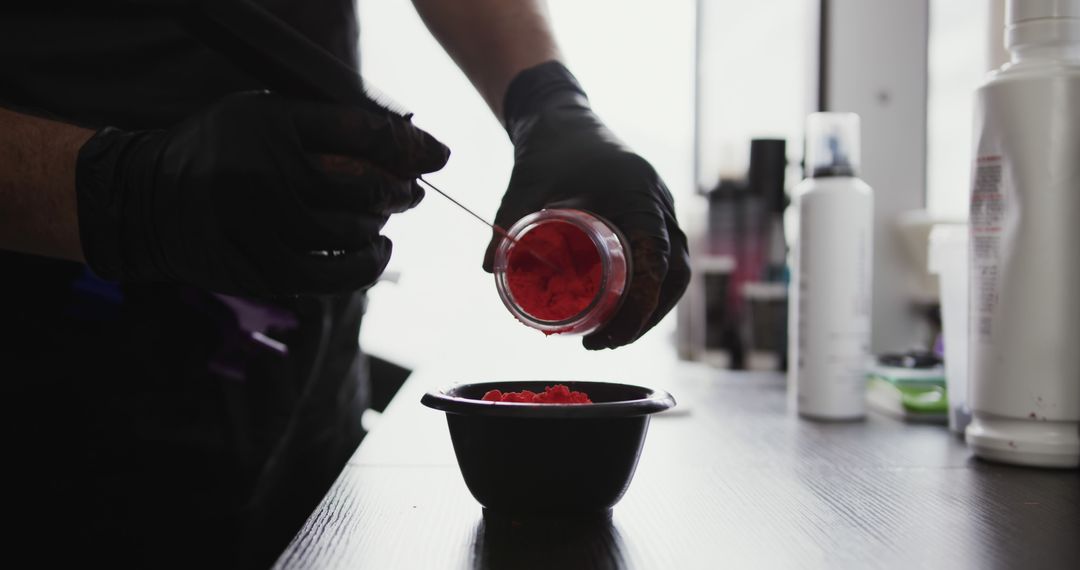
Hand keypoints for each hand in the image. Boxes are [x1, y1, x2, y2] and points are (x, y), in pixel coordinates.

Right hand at [76, 91, 448, 296]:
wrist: (147, 200)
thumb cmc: (220, 151)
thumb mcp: (261, 114)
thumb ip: (322, 126)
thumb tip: (403, 149)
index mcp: (268, 123)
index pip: (361, 131)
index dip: (410, 145)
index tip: (436, 154)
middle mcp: (263, 173)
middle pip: (363, 184)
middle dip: (402, 189)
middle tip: (411, 190)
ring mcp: (260, 226)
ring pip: (352, 231)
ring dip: (381, 224)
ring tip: (384, 216)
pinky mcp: (259, 270)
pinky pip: (333, 275)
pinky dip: (366, 265)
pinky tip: (375, 250)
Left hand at [484, 62, 689, 349]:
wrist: (562, 116)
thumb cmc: (546, 149)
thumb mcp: (523, 186)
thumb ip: (505, 224)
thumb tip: (489, 269)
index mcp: (637, 194)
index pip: (656, 261)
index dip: (639, 306)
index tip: (609, 336)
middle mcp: (659, 202)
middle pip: (673, 274)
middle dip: (644, 317)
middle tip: (602, 343)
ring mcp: (661, 208)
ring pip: (674, 269)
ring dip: (649, 307)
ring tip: (609, 335)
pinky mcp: (653, 214)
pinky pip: (666, 258)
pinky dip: (650, 289)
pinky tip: (620, 310)